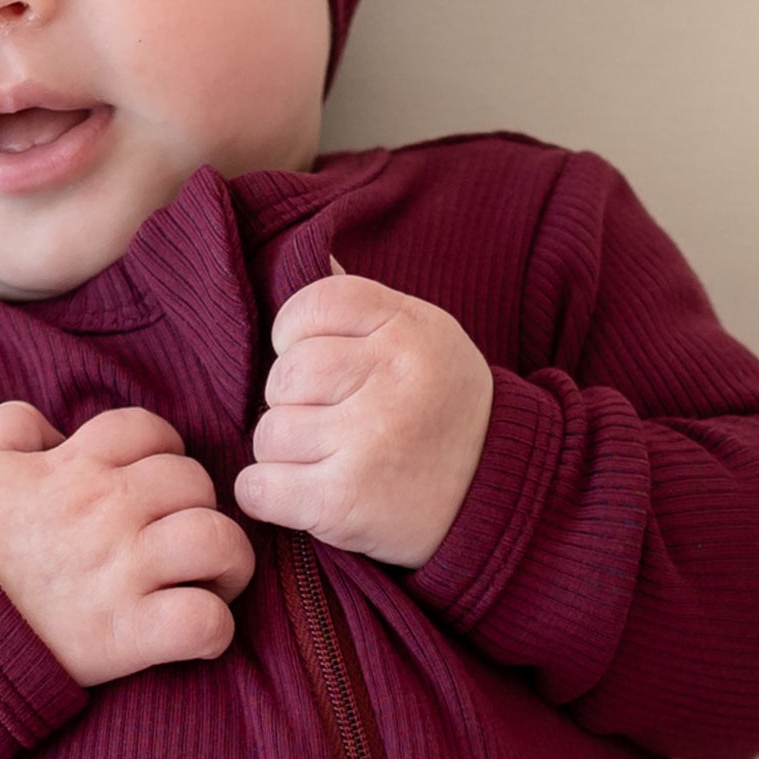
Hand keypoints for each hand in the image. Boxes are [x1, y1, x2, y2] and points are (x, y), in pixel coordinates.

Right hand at [0, 402, 254, 687]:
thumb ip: (10, 425)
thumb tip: (52, 426)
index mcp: (73, 466)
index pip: (149, 430)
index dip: (159, 449)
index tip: (149, 479)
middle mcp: (107, 510)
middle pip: (195, 480)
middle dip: (195, 502)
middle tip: (178, 533)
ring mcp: (121, 573)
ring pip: (218, 540)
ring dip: (227, 559)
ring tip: (213, 578)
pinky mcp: (126, 636)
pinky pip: (204, 623)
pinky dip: (214, 630)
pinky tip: (196, 633)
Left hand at [234, 267, 492, 567]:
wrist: (499, 495)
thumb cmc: (442, 407)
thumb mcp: (424, 335)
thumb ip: (364, 305)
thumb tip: (314, 256)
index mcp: (408, 330)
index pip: (311, 305)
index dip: (294, 334)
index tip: (315, 362)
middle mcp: (390, 381)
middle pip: (284, 375)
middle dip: (292, 401)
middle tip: (331, 421)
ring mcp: (367, 442)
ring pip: (269, 433)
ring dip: (283, 453)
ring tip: (328, 459)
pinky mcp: (345, 501)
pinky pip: (259, 487)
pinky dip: (266, 494)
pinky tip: (300, 493)